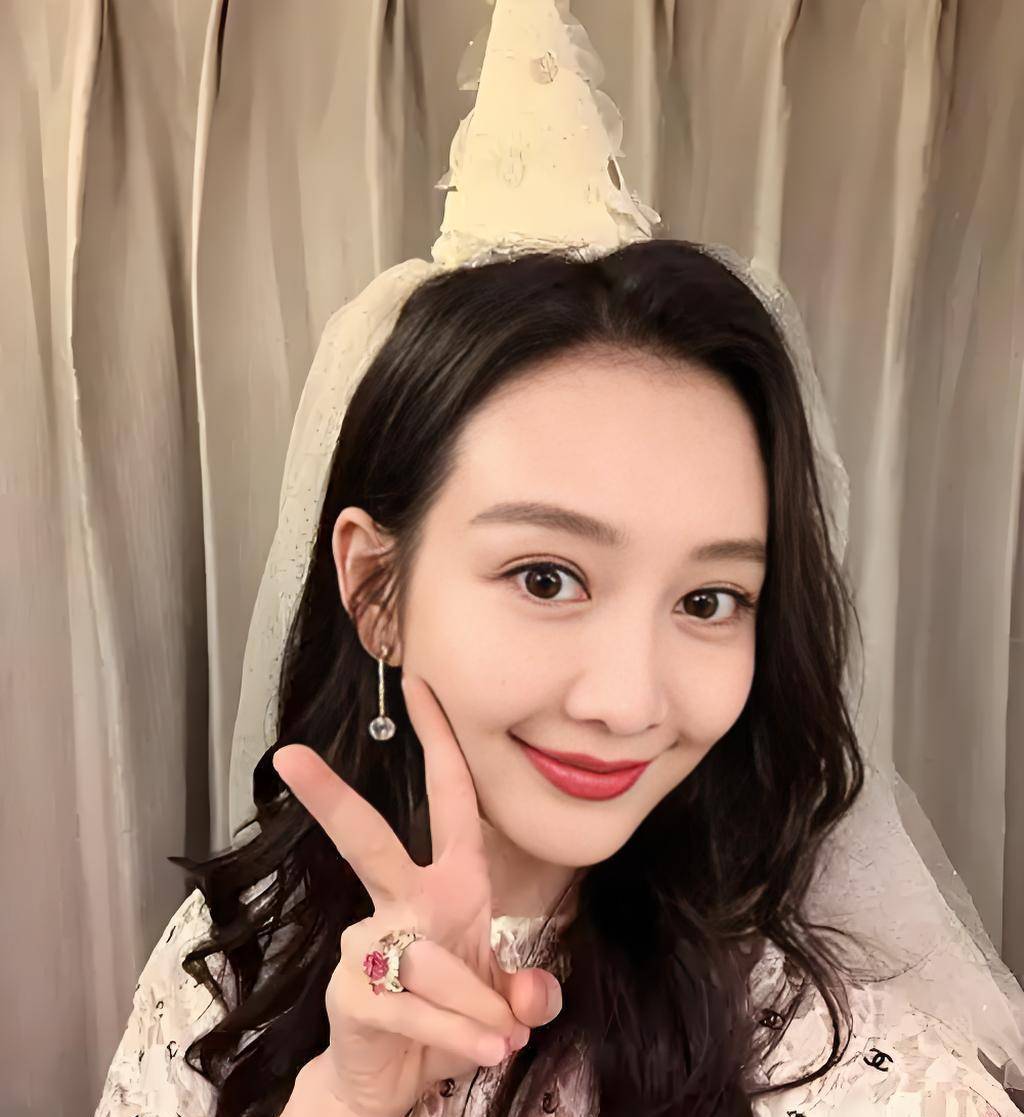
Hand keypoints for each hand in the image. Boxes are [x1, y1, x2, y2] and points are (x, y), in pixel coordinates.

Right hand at [272, 670, 563, 1116]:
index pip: (449, 799)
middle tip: (288, 756)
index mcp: (447, 884)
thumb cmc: (451, 1019)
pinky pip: (417, 1010)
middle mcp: (401, 904)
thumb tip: (534, 996)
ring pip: (431, 959)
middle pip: (367, 841)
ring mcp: (367, 947)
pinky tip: (483, 1052)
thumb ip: (528, 992)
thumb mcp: (504, 1002)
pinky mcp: (354, 995)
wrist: (398, 1082)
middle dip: (331, 798)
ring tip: (500, 1038)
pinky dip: (459, 1036)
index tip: (420, 685)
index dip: (439, 741)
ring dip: (476, 1004)